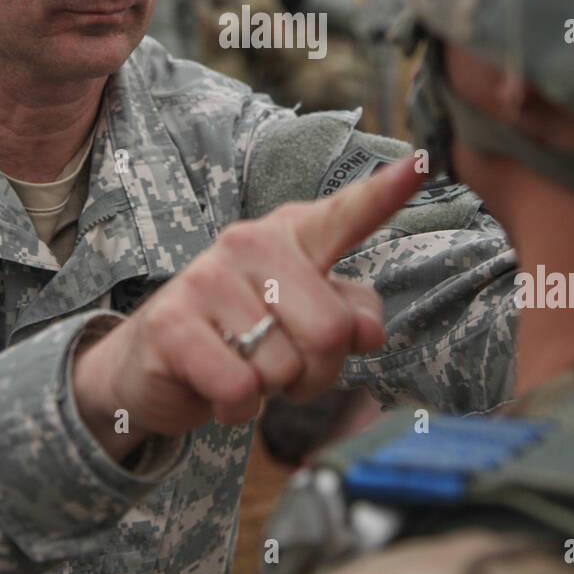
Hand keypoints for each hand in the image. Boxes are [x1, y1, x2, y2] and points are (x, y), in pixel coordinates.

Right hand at [72, 155, 422, 457]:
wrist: (151, 363)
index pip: (347, 214)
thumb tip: (371, 332)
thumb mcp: (301, 321)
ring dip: (271, 391)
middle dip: (315, 372)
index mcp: (292, 236)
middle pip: (331, 329)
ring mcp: (207, 279)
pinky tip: (216, 390)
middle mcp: (249, 243)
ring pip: (285, 366)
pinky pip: (240, 389)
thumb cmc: (242, 335)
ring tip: (242, 369)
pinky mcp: (174, 323)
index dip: (386, 193)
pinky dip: (236, 408)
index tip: (423, 164)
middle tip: (281, 368)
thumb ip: (348, 315)